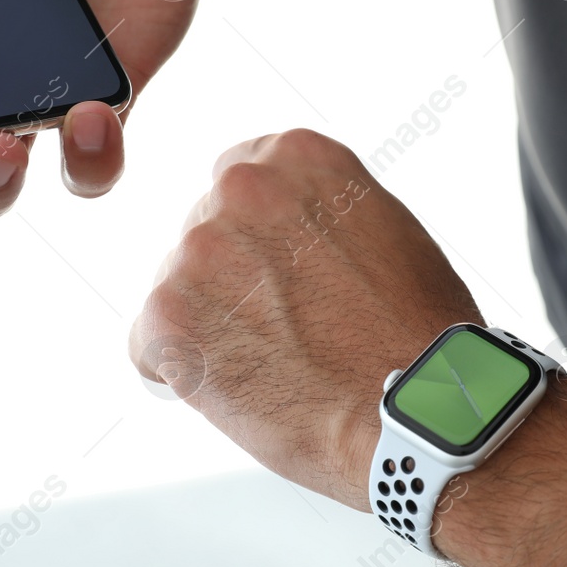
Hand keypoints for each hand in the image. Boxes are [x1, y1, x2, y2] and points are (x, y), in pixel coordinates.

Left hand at [129, 129, 483, 507]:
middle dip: (234, 283)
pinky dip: (185, 374)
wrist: (416, 411)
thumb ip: (322, 210)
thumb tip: (286, 229)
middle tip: (287, 332)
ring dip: (210, 327)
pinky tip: (239, 390)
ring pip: (179, 289)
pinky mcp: (167, 315)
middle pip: (207, 234)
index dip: (260, 236)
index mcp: (298, 155)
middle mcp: (242, 187)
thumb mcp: (386, 229)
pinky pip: (150, 346)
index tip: (284, 273)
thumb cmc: (416, 335)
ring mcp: (199, 249)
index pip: (241, 178)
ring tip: (274, 366)